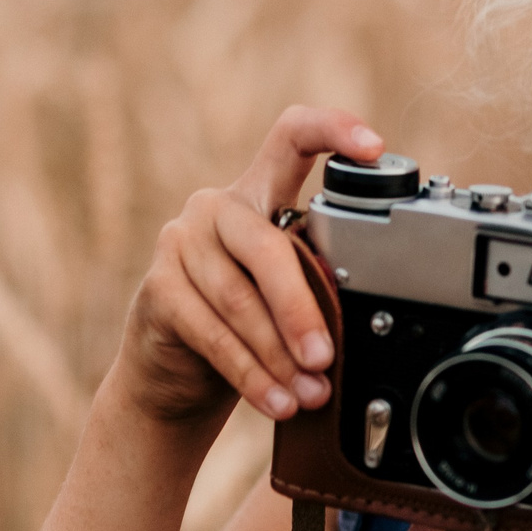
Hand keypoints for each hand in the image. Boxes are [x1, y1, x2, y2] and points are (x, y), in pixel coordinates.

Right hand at [116, 106, 381, 425]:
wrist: (174, 377)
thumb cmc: (244, 328)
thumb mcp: (286, 296)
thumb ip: (315, 282)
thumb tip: (362, 317)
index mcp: (259, 194)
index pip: (291, 138)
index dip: (332, 130)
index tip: (374, 147)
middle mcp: (216, 208)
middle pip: (267, 246)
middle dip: (302, 309)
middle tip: (326, 357)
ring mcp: (180, 242)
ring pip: (240, 300)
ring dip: (280, 356)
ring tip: (310, 393)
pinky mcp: (158, 287)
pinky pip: (213, 333)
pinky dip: (251, 374)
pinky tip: (276, 400)